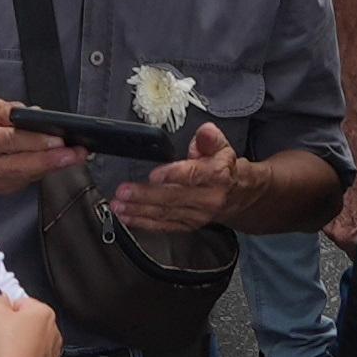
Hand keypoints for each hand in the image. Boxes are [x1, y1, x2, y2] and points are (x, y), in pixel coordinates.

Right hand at [0, 96, 86, 195]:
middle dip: (53, 159)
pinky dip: (41, 171)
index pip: (10, 141)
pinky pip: (26, 181)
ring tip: (74, 156)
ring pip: (27, 176)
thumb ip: (8, 110)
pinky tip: (54, 163)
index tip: (57, 140)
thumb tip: (34, 115)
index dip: (35, 142)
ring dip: (52, 166)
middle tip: (76, 153)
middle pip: (23, 165)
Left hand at [111, 110, 248, 235]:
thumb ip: (210, 138)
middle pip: (173, 197)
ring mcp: (197, 215)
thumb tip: (205, 131)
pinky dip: (144, 223)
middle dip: (145, 195)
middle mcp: (207, 199)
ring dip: (139, 210)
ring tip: (118, 205)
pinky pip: (164, 226)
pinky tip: (127, 217)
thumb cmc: (223, 167)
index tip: (154, 174)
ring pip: (165, 214)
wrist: (238, 195)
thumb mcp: (222, 146)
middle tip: (123, 191)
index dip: (173, 175)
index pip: (194, 175)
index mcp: (216, 176)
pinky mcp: (188, 225)